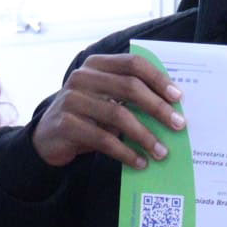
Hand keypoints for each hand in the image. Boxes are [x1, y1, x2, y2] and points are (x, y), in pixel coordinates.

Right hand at [32, 53, 185, 169]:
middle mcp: (82, 77)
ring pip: (118, 115)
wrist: (48, 138)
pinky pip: (104, 139)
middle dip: (158, 107)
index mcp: (96, 65)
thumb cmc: (86, 117)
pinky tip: (139, 162)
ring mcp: (72, 99)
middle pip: (129, 87)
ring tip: (161, 152)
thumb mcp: (106, 99)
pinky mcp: (66, 124)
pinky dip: (126, 152)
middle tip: (178, 125)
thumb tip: (171, 110)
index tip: (179, 97)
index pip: (133, 64)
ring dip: (144, 136)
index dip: (158, 79)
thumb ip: (129, 96)